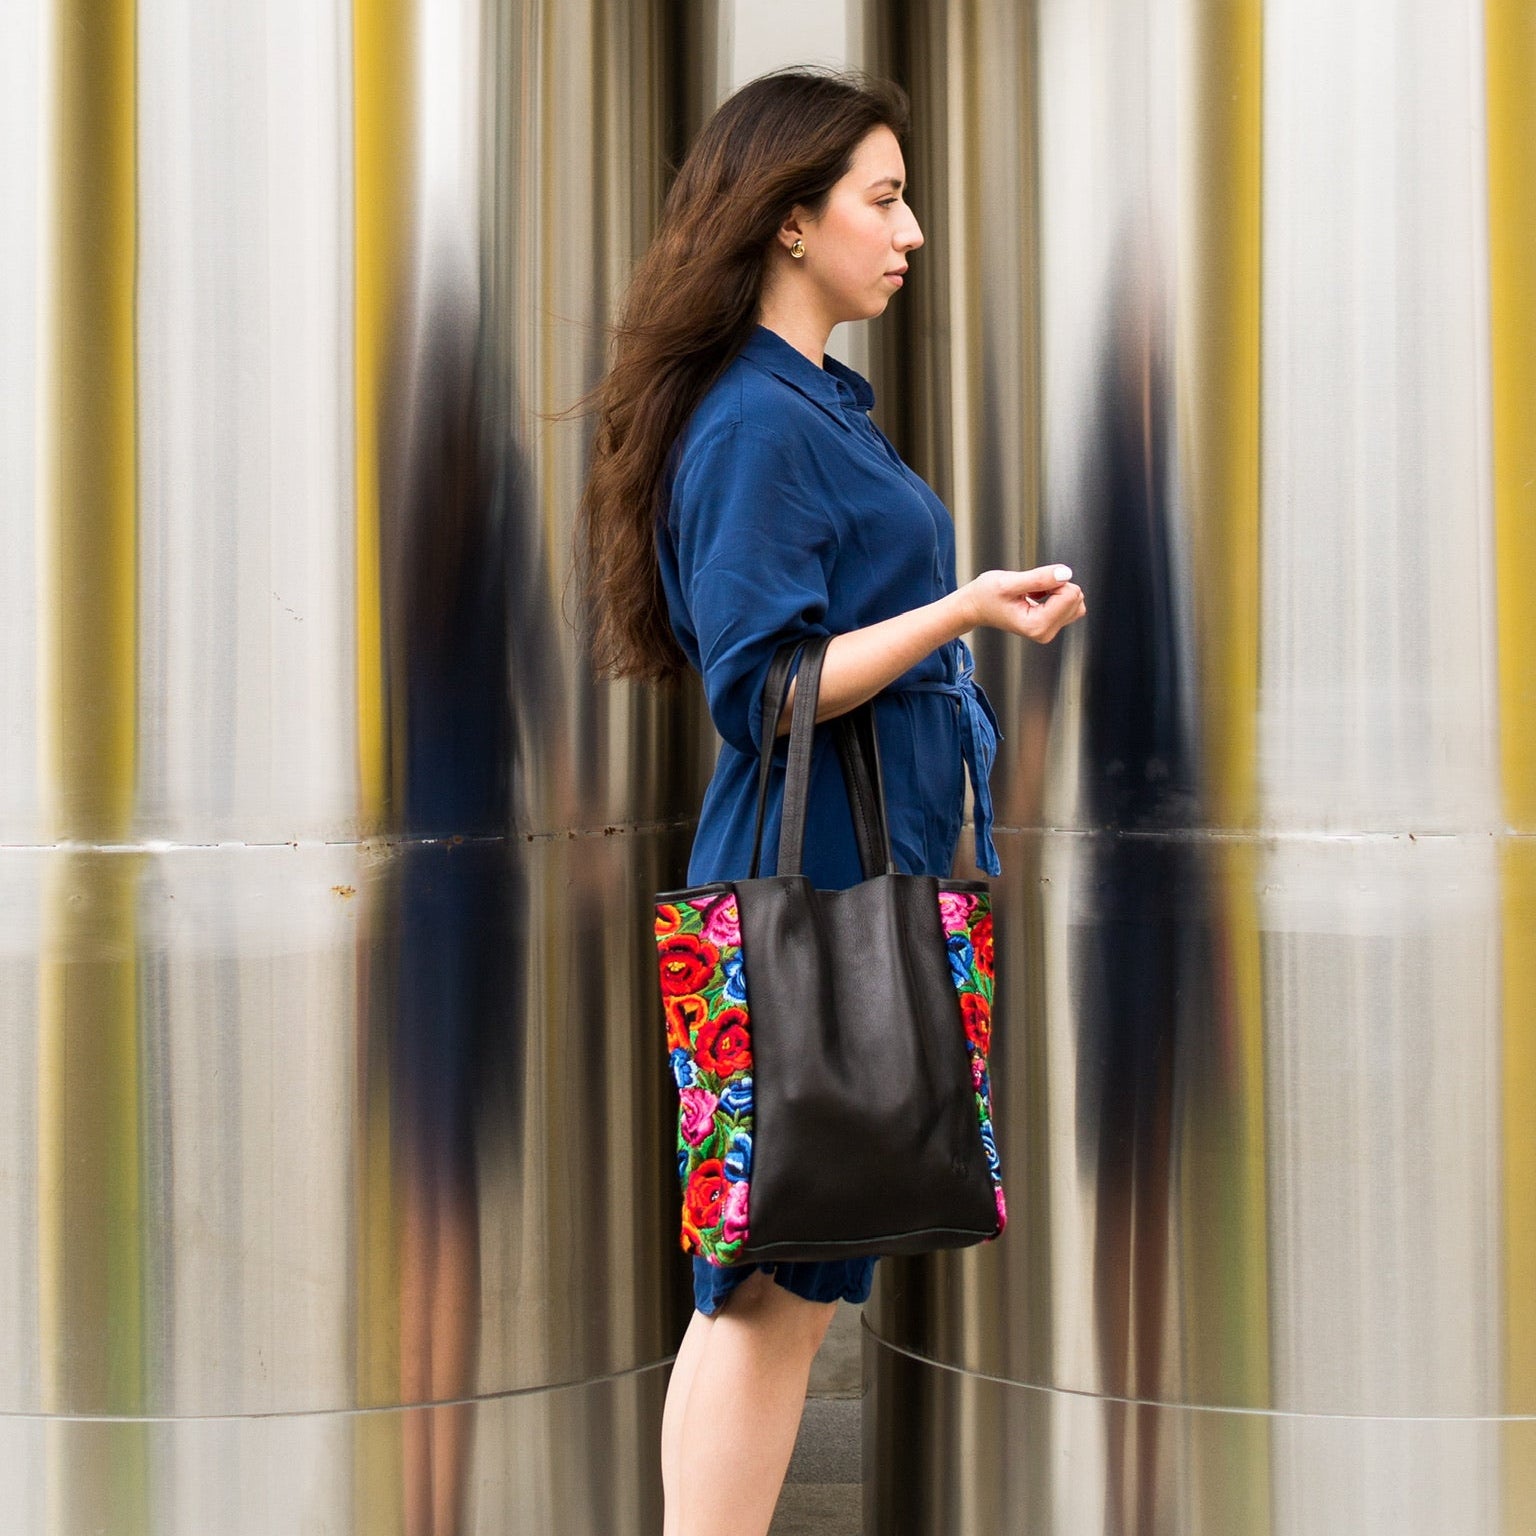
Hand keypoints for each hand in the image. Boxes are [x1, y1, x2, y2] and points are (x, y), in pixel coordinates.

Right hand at [959, 564, 1086, 642]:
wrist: (975, 607)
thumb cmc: (986, 596)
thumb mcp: (1009, 582)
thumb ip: (1039, 578)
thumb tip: (1065, 574)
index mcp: (1036, 625)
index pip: (1070, 595)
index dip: (1053, 581)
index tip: (1033, 585)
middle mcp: (1045, 633)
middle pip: (1075, 598)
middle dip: (1056, 586)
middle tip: (1031, 588)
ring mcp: (1049, 631)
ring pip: (1075, 601)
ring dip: (1057, 590)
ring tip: (1033, 592)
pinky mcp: (1051, 625)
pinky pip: (1070, 605)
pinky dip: (1057, 595)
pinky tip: (1037, 596)